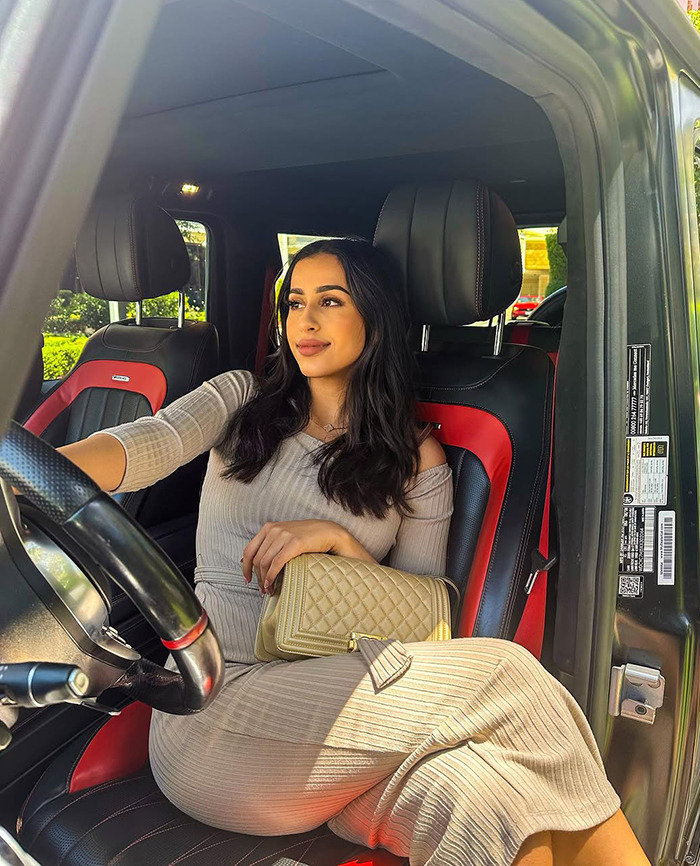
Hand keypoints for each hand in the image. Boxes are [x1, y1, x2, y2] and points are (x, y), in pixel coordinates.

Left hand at [241, 519, 376, 593]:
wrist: (328, 532)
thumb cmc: (306, 538)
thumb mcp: (284, 537)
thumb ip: (268, 545)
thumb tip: (245, 559)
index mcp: (269, 528)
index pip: (249, 550)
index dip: (245, 567)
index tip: (247, 580)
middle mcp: (274, 529)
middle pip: (257, 559)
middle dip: (257, 578)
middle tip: (262, 590)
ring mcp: (284, 535)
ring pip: (265, 563)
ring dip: (264, 580)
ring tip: (268, 591)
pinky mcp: (294, 543)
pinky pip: (276, 563)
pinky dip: (271, 577)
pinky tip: (272, 585)